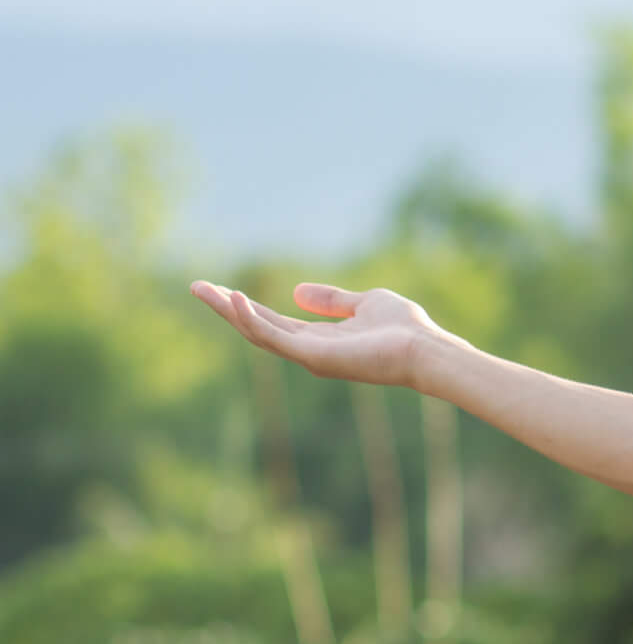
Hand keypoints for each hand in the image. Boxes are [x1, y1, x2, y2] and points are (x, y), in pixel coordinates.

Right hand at [188, 280, 452, 390]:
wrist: (425, 349)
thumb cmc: (403, 329)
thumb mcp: (364, 303)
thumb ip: (332, 300)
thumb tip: (297, 290)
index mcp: (319, 338)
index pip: (273, 321)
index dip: (246, 306)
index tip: (220, 288)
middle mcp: (308, 351)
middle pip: (256, 327)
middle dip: (225, 307)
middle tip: (195, 286)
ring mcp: (308, 356)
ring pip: (257, 332)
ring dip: (228, 311)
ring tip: (202, 289)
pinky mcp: (313, 356)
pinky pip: (274, 337)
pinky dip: (251, 318)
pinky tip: (235, 299)